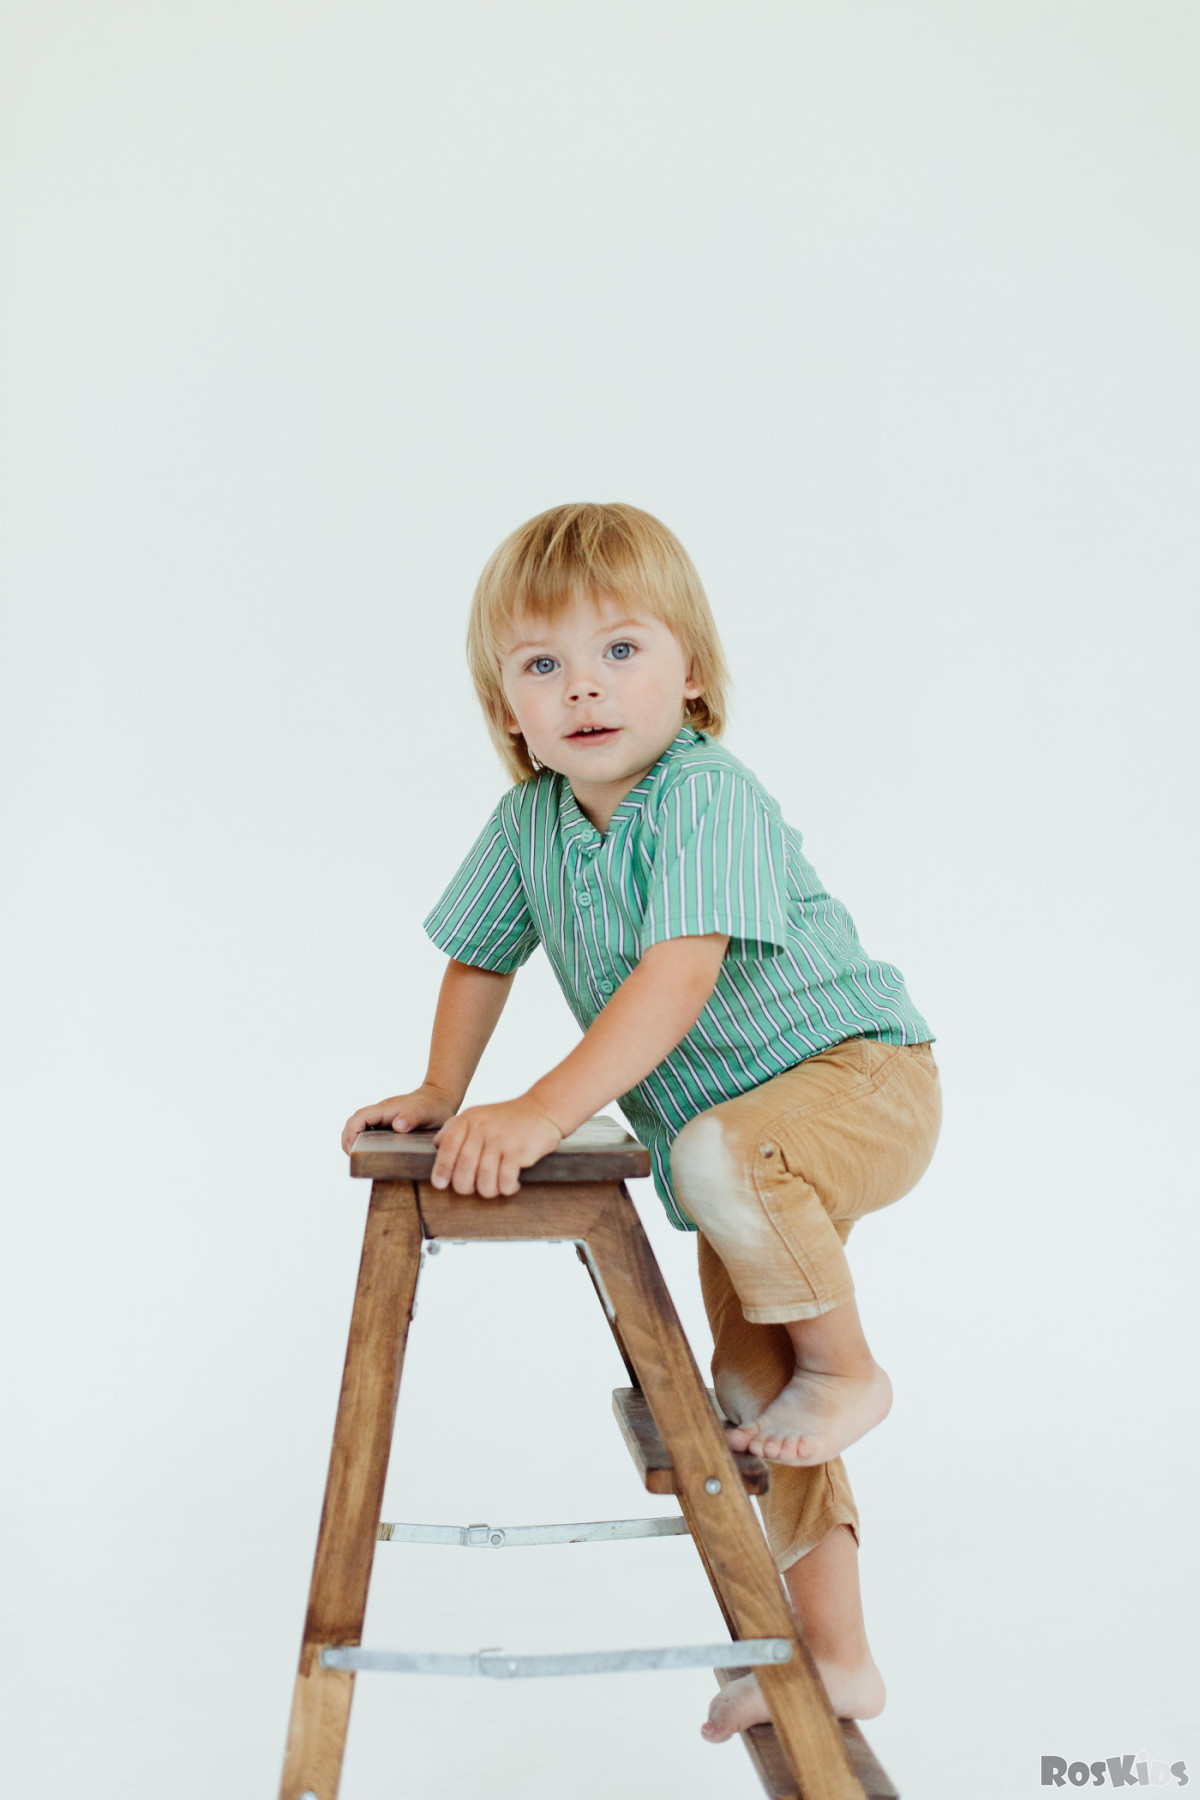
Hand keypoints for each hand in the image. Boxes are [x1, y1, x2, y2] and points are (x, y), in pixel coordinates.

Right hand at [341, 1084, 456, 1154]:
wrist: (440, 1098)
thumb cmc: (433, 1106)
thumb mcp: (425, 1112)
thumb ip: (412, 1117)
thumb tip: (396, 1125)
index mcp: (385, 1109)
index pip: (359, 1118)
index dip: (351, 1134)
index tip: (353, 1150)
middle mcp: (380, 1113)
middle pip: (354, 1123)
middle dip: (348, 1139)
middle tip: (354, 1158)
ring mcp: (383, 1118)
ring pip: (360, 1127)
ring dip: (355, 1141)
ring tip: (360, 1159)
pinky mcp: (387, 1125)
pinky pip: (370, 1132)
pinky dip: (365, 1142)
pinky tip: (373, 1156)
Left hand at [430, 1096, 563, 1196]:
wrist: (544, 1109)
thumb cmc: (509, 1118)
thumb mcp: (479, 1115)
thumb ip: (455, 1128)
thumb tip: (436, 1145)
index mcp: (469, 1119)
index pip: (447, 1147)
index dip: (441, 1168)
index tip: (439, 1184)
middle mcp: (482, 1128)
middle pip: (463, 1168)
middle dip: (464, 1186)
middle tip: (472, 1189)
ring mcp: (500, 1139)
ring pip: (484, 1180)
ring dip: (489, 1190)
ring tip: (495, 1187)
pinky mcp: (518, 1150)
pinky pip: (505, 1181)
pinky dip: (507, 1189)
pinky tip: (512, 1185)